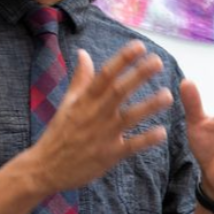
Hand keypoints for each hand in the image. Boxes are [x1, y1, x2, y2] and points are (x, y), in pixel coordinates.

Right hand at [32, 41, 171, 194]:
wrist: (46, 167)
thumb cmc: (59, 133)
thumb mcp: (67, 103)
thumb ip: (80, 79)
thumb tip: (83, 53)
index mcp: (85, 100)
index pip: (105, 74)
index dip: (122, 59)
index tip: (140, 46)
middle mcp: (94, 114)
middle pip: (118, 91)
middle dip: (138, 75)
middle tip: (158, 62)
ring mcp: (102, 135)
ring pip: (129, 117)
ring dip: (149, 106)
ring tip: (167, 95)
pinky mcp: (109, 155)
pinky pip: (131, 146)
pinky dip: (146, 140)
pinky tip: (162, 133)